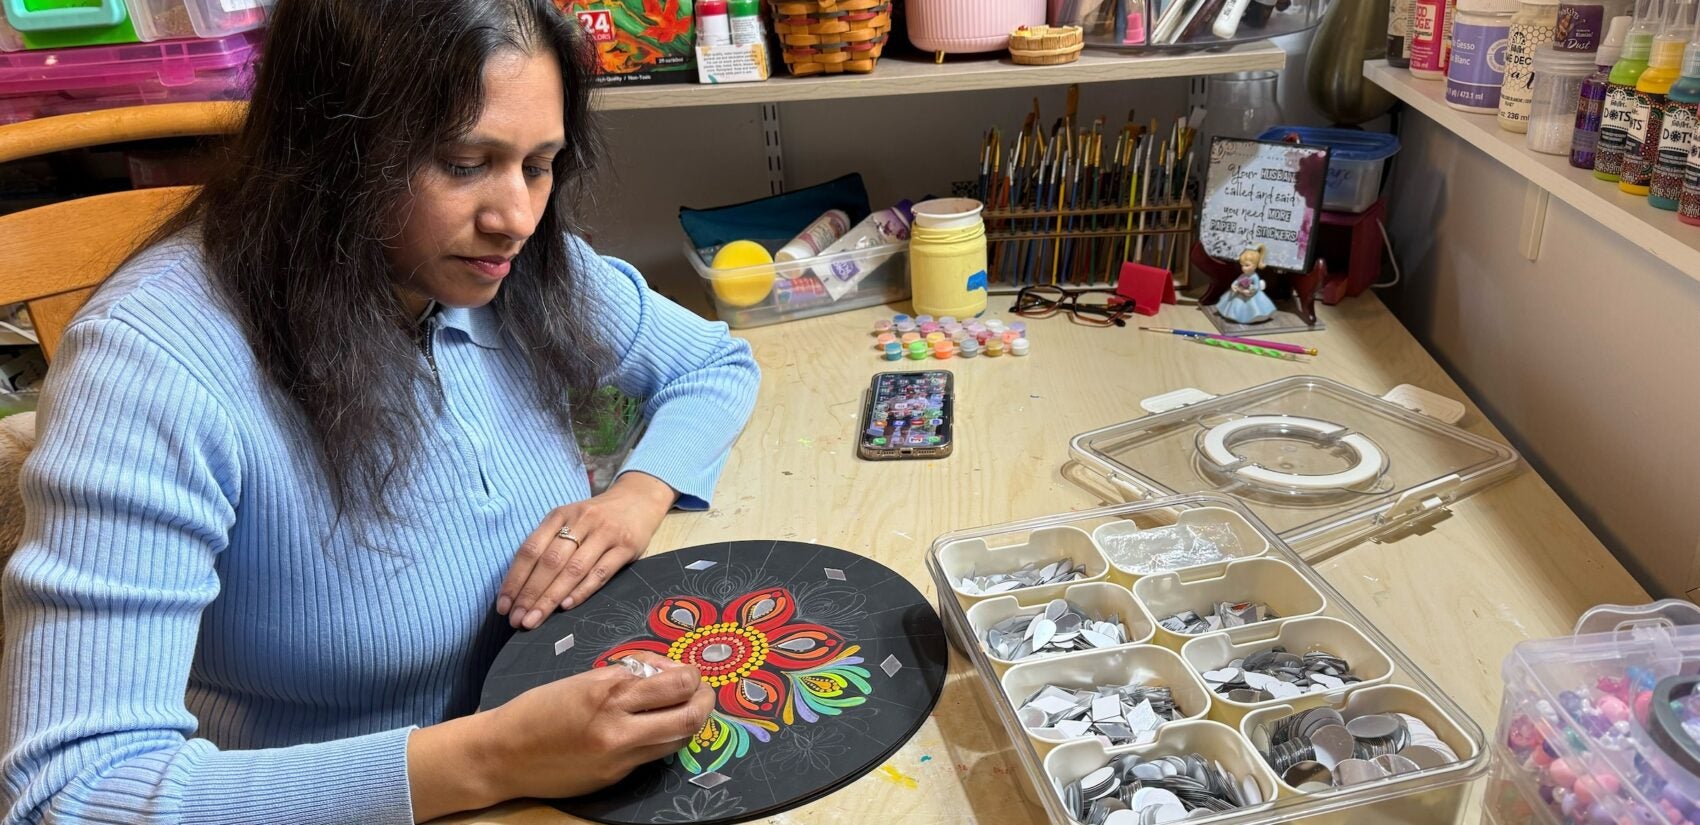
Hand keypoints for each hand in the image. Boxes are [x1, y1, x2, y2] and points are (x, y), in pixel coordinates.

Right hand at [487, 653, 712, 800]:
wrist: (502, 755)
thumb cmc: (537, 709)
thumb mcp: (582, 679)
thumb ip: (624, 676)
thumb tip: (660, 675)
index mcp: (609, 692)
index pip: (678, 684)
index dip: (692, 676)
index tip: (687, 671)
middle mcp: (619, 726)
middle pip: (691, 716)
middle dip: (706, 701)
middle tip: (701, 692)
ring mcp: (619, 756)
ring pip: (679, 740)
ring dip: (688, 722)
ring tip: (682, 709)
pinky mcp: (615, 777)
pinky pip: (653, 755)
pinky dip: (662, 738)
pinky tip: (653, 728)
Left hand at [498, 471, 676, 628]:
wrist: (638, 500)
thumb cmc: (596, 518)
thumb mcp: (569, 521)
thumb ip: (549, 545)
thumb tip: (521, 587)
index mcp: (559, 515)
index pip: (530, 549)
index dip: (514, 579)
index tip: (503, 606)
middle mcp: (581, 521)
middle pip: (549, 561)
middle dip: (530, 594)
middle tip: (517, 619)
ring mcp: (605, 533)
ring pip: (573, 569)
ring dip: (551, 598)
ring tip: (535, 619)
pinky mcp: (626, 546)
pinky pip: (600, 573)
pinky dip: (581, 591)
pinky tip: (566, 607)